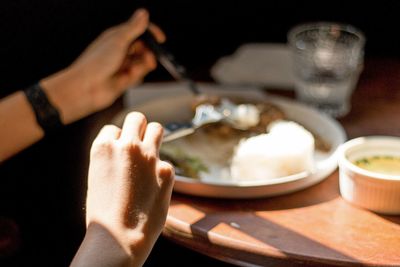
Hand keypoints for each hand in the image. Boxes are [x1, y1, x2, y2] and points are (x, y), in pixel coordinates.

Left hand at [41, 9, 164, 123]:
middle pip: (143, 47)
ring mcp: (122, 65)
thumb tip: (143, 14)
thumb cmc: (95, 64)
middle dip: (148, 52)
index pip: (138, 30)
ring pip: (143, 63)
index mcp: (116, 37)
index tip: (160, 39)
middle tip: (148, 57)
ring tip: (134, 70)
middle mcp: (119, 51)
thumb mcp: (118, 41)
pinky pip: (139, 76)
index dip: (150, 33)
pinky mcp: (124, 79)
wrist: (86, 89)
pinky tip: (128, 78)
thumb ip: (133, 28)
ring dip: (142, 66)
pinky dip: (137, 77)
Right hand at [81, 112, 173, 265]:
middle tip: (139, 143)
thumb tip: (124, 151)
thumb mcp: (97, 178)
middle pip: (137, 118)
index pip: (113, 128)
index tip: (119, 153)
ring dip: (154, 138)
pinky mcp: (166, 170)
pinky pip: (166, 161)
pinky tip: (154, 187)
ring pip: (157, 128)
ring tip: (150, 155)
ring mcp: (148, 156)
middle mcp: (126, 146)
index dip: (117, 141)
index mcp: (103, 147)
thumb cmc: (104, 214)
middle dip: (138, 129)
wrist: (119, 237)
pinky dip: (161, 171)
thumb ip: (111, 159)